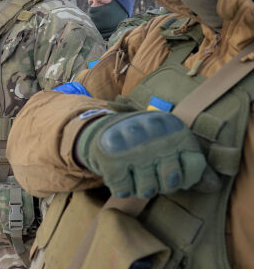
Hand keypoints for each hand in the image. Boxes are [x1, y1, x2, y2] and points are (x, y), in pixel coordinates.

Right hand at [77, 111, 208, 198]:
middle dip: (160, 184)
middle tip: (150, 172)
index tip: (171, 167)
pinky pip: (124, 190)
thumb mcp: (172, 146)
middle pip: (171, 183)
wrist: (105, 129)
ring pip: (147, 190)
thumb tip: (214, 186)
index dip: (185, 175)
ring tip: (134, 172)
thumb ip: (193, 165)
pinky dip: (121, 188)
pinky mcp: (111, 157)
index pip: (195, 166)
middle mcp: (155, 135)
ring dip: (139, 187)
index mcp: (174, 128)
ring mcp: (132, 146)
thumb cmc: (146, 143)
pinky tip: (120, 175)